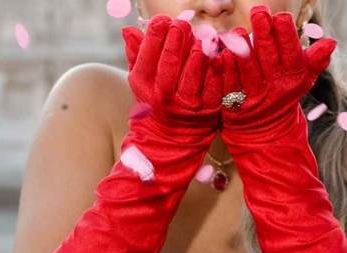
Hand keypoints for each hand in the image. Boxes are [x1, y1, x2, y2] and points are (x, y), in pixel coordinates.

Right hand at [121, 16, 223, 141]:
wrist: (172, 137)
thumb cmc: (156, 98)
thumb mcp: (141, 78)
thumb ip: (136, 53)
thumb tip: (128, 29)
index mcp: (144, 84)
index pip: (147, 56)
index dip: (155, 35)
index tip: (162, 20)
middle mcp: (162, 95)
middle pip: (168, 63)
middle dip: (175, 40)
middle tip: (182, 24)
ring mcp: (185, 105)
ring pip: (191, 76)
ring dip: (197, 53)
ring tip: (201, 36)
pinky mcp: (207, 110)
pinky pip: (212, 88)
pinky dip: (216, 70)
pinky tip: (218, 55)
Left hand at [219, 6, 335, 142]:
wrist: (265, 131)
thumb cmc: (283, 93)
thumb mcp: (303, 79)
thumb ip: (316, 60)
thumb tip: (331, 43)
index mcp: (293, 78)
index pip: (292, 54)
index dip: (286, 35)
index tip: (281, 17)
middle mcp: (275, 87)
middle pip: (269, 58)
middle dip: (264, 33)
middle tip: (259, 12)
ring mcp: (254, 96)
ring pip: (249, 70)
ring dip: (243, 49)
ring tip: (238, 32)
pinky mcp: (234, 104)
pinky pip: (230, 84)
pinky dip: (228, 68)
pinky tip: (224, 52)